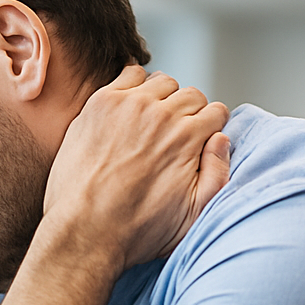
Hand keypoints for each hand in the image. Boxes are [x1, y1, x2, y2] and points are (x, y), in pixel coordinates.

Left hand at [42, 66, 230, 273]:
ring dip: (162, 98)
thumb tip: (221, 139)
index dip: (209, 128)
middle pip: (191, 95)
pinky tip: (130, 107)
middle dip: (189, 114)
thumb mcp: (194, 215)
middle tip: (172, 137)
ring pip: (162, 82)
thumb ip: (219, 175)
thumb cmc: (137, 230)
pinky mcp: (101, 102)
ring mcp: (129, 104)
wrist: (84, 231)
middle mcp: (161, 114)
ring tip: (150, 124)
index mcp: (188, 137)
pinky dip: (134, 85)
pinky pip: (128, 74)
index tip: (196, 142)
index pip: (216, 112)